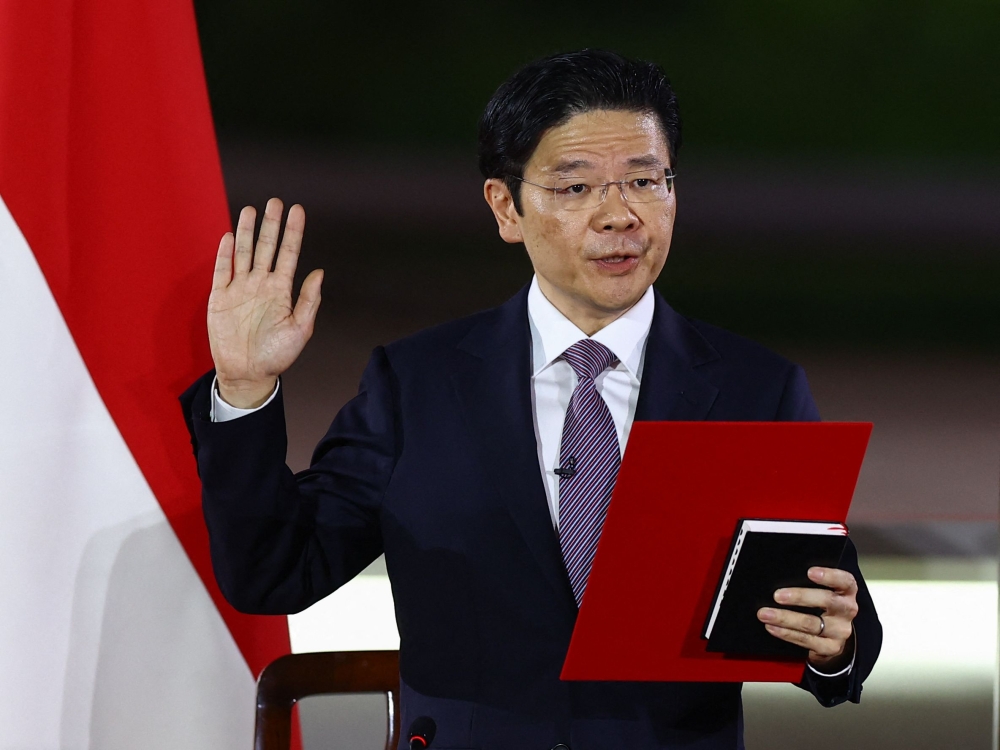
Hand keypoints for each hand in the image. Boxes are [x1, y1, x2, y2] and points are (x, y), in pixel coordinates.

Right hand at [208, 198, 322, 407]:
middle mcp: (261, 285)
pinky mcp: (220, 298)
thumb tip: (319, 272)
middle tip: (275, 201)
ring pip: (244, 253)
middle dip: (270, 225)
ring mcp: (240, 289)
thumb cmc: (277, 355)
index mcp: (281, 290)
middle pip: (266, 247)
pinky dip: (225, 254)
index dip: (293, 232)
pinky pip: (222, 271)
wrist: (248, 373)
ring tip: (251, 210)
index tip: (297, 211)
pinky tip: (230, 236)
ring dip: (247, 232)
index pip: (289, 254)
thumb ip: (309, 301)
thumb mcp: (300, 330)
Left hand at [756, 566, 858, 670]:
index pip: (845, 581)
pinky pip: (806, 640)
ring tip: (765, 614)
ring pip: (812, 623)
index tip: (810, 572)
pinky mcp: (831, 648)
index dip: (829, 575)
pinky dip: (786, 633)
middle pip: (827, 600)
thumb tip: (779, 576)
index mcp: (846, 592)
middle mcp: (846, 610)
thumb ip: (808, 584)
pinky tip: (772, 627)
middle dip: (800, 597)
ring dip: (785, 618)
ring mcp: (840, 630)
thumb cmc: (822, 606)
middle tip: (777, 595)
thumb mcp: (822, 592)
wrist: (833, 638)